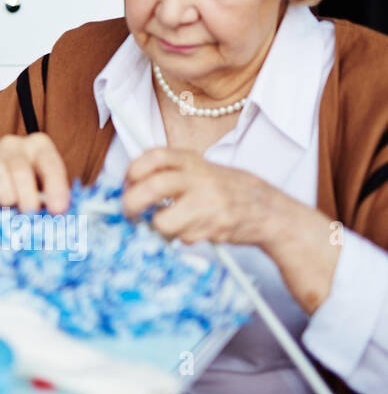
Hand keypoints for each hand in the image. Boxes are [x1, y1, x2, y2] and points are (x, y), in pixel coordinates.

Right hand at [0, 132, 69, 213]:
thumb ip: (49, 200)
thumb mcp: (43, 191)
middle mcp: (15, 144)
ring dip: (5, 198)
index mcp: (39, 147)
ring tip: (8, 207)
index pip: (50, 164)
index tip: (57, 210)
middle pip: (20, 171)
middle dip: (26, 199)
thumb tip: (55, 215)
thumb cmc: (25, 189)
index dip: (56, 188)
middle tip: (29, 216)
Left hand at [122, 148, 287, 245]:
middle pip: (153, 187)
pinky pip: (183, 237)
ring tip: (166, 225)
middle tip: (128, 213)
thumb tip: (128, 189)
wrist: (268, 209)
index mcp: (191, 160)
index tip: (127, 183)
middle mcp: (199, 178)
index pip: (154, 156)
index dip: (133, 170)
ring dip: (158, 228)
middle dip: (131, 203)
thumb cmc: (225, 189)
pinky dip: (182, 237)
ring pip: (164, 221)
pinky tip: (195, 229)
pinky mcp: (216, 227)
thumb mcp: (199, 169)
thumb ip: (170, 174)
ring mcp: (209, 203)